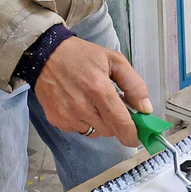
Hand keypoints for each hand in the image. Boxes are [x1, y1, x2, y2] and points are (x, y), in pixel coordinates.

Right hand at [33, 37, 150, 146]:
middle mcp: (82, 106)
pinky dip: (83, 122)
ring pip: (95, 132)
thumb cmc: (81, 55)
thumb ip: (134, 85)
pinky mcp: (56, 119)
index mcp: (99, 89)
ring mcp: (67, 115)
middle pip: (110, 131)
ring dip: (99, 122)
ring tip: (92, 102)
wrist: (46, 54)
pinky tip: (78, 104)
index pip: (121, 123)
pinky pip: (79, 130)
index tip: (137, 136)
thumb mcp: (114, 61)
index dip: (132, 134)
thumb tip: (145, 109)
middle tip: (111, 105)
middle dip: (115, 122)